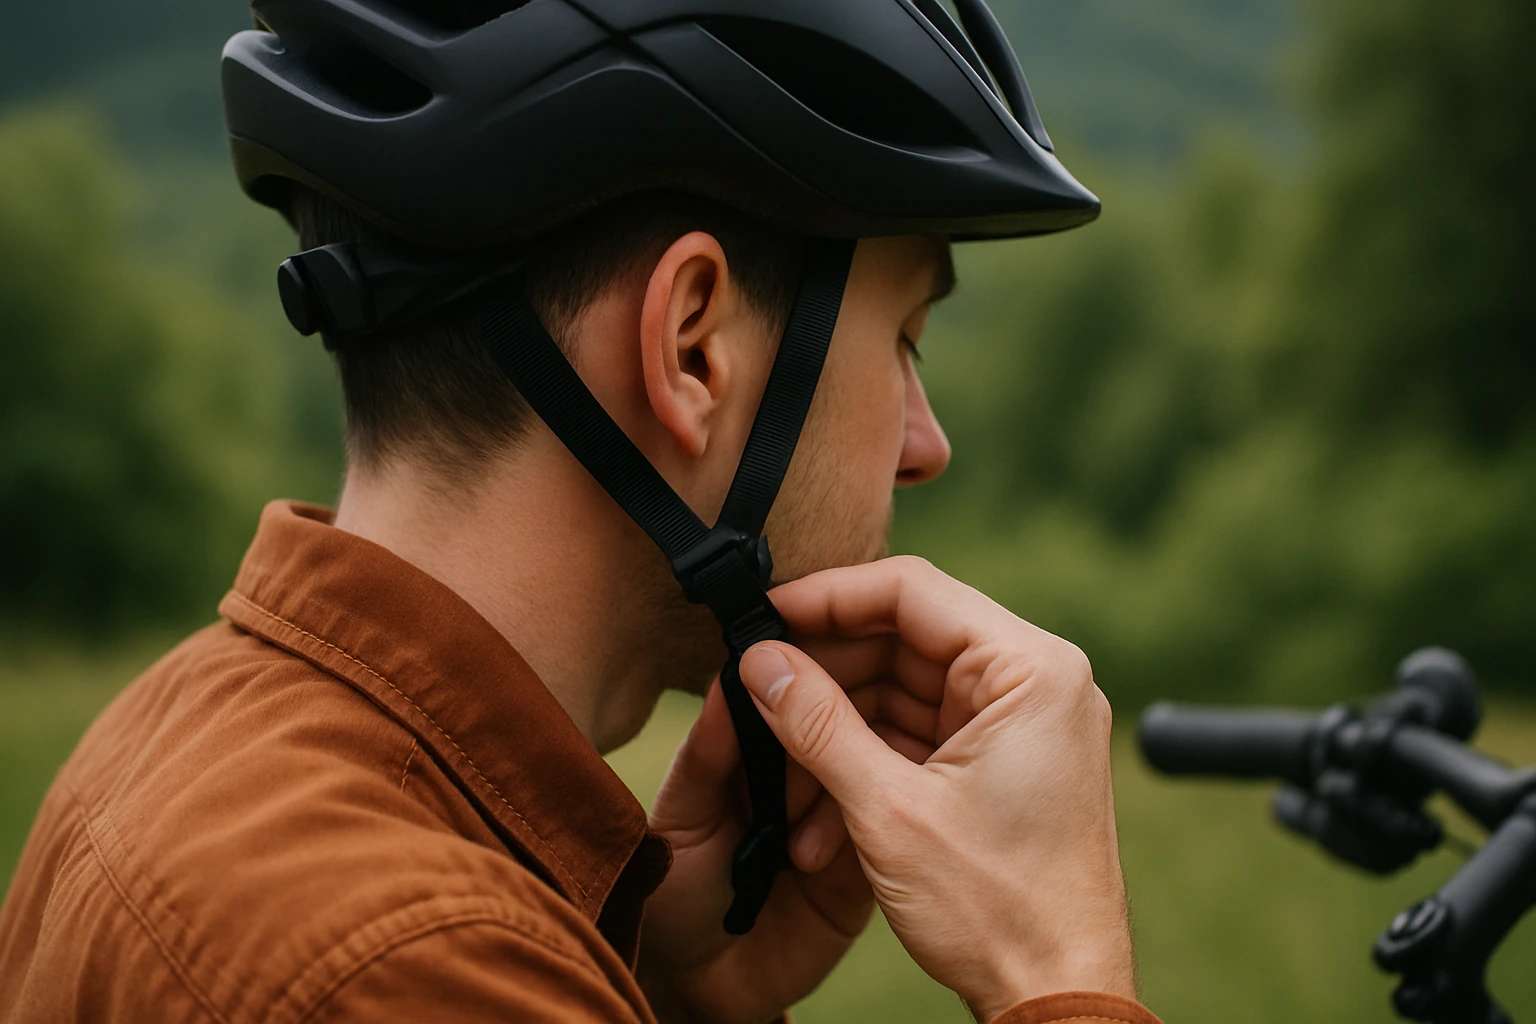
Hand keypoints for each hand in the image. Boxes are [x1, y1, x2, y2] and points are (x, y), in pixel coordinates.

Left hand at [638, 677, 901, 1023]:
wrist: (700, 985)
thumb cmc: (674, 892)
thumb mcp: (678, 819)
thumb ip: (705, 755)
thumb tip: (731, 676)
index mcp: (759, 751)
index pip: (790, 694)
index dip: (800, 675)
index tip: (800, 664)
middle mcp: (806, 775)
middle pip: (838, 724)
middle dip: (822, 736)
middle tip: (788, 777)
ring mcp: (841, 818)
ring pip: (863, 772)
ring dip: (830, 793)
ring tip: (786, 844)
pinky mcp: (866, 866)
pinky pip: (877, 832)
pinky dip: (849, 836)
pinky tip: (808, 857)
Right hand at [737, 556, 1135, 1022]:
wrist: (1058, 997)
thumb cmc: (998, 910)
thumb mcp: (888, 809)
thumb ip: (816, 723)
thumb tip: (759, 660)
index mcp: (1032, 671)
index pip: (913, 591)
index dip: (828, 597)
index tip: (764, 614)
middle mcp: (1036, 682)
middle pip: (905, 639)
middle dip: (825, 672)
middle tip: (756, 688)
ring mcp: (1021, 724)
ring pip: (903, 690)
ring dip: (837, 727)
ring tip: (778, 769)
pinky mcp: (1003, 763)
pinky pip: (920, 733)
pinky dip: (867, 758)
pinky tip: (816, 804)